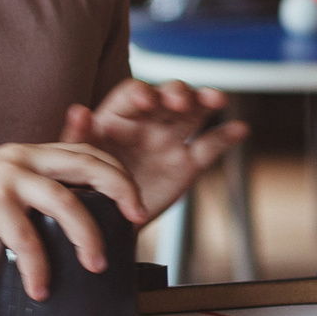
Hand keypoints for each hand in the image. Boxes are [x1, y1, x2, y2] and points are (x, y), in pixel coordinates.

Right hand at [0, 140, 143, 300]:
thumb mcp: (0, 184)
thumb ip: (32, 191)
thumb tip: (69, 216)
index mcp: (28, 153)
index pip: (86, 151)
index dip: (117, 173)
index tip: (133, 200)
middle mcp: (21, 159)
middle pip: (87, 165)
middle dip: (121, 191)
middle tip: (136, 219)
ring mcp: (6, 179)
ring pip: (66, 202)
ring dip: (87, 236)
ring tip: (95, 263)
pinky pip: (27, 240)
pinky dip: (39, 267)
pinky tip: (40, 286)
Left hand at [61, 80, 246, 219]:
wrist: (104, 223)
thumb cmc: (84, 186)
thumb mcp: (76, 161)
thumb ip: (77, 136)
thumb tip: (79, 109)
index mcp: (118, 116)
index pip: (133, 93)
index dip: (141, 92)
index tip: (145, 100)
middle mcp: (147, 122)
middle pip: (167, 95)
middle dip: (176, 92)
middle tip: (179, 102)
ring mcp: (169, 140)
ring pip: (193, 112)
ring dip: (206, 100)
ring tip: (218, 98)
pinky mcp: (187, 164)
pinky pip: (209, 146)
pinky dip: (226, 136)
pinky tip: (240, 129)